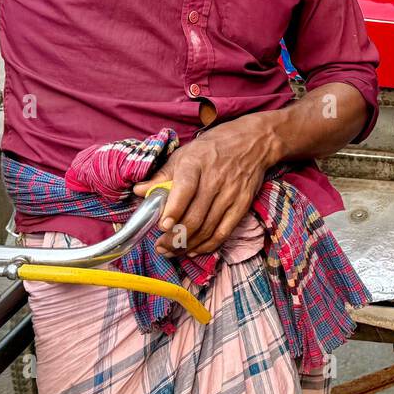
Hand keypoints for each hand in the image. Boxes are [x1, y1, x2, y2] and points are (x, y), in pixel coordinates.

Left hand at [135, 110, 288, 258]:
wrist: (253, 142)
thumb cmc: (214, 147)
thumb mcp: (185, 154)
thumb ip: (162, 175)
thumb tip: (139, 191)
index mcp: (196, 164)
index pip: (185, 189)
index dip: (173, 210)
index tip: (163, 226)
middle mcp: (214, 179)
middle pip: (195, 217)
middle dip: (175, 238)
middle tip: (161, 246)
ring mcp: (230, 193)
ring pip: (207, 229)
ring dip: (188, 245)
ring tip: (172, 251)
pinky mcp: (242, 204)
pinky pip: (224, 232)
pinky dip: (208, 245)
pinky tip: (194, 250)